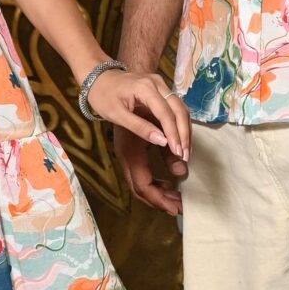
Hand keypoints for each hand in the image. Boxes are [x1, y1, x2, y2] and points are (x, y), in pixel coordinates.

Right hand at [109, 83, 190, 219]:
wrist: (107, 83)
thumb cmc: (130, 98)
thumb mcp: (151, 119)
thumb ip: (166, 144)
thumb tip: (181, 167)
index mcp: (128, 152)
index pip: (144, 185)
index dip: (161, 197)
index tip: (179, 204)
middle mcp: (124, 157)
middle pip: (141, 189)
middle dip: (161, 200)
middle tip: (180, 206)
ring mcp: (124, 155)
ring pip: (139, 185)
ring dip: (158, 193)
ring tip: (175, 197)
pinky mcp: (128, 152)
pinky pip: (141, 174)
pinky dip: (154, 182)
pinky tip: (166, 182)